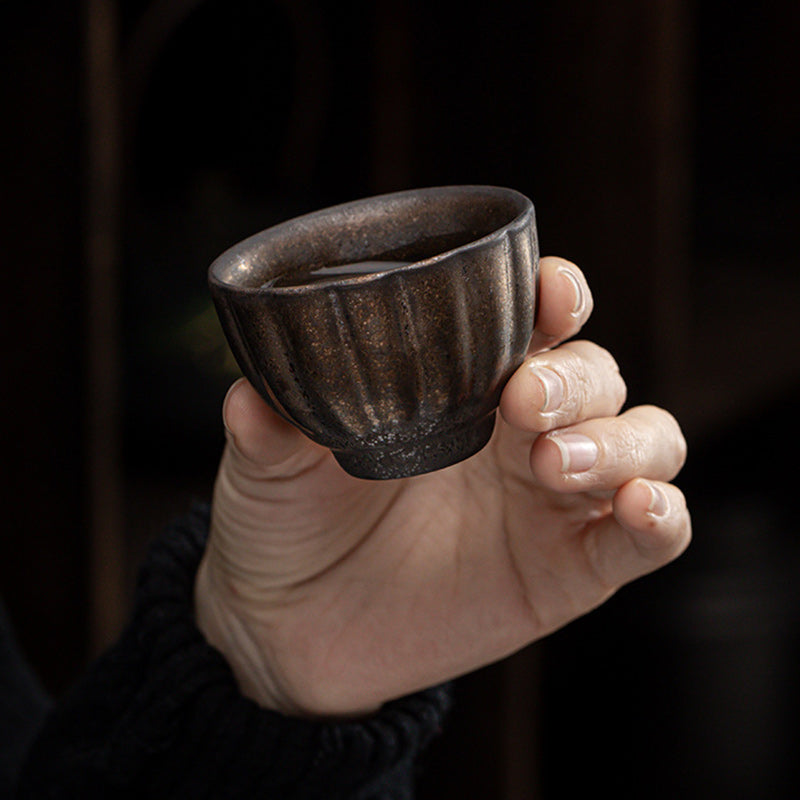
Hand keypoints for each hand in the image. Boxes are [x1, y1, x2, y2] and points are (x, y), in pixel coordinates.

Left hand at [195, 256, 689, 716]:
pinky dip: (661, 517)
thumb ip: (269, 430)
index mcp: (458, 386)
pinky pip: (645, 538)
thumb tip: (251, 394)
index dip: (556, 297)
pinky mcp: (568, 570)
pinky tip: (638, 508)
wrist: (291, 627)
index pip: (533, 322)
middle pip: (596, 374)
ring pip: (644, 440)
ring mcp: (550, 500)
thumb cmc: (288, 525)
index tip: (549, 291)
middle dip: (575, 380)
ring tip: (554, 465)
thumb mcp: (269, 469)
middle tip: (521, 402)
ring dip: (621, 440)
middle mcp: (516, 432)